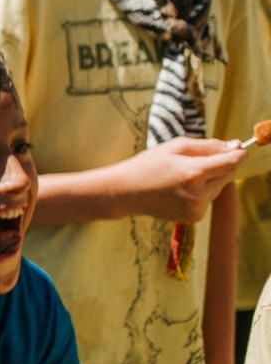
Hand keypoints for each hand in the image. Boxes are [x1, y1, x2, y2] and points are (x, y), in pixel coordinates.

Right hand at [119, 136, 246, 222]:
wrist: (125, 192)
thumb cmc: (148, 165)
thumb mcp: (176, 147)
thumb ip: (209, 146)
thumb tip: (236, 146)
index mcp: (193, 172)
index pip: (231, 163)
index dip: (238, 154)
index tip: (239, 148)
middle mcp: (198, 193)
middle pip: (228, 175)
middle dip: (220, 166)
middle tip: (196, 160)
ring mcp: (196, 208)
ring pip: (219, 187)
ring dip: (209, 179)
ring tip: (182, 176)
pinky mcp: (194, 217)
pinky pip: (208, 199)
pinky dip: (201, 192)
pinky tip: (180, 190)